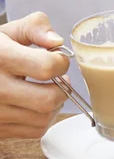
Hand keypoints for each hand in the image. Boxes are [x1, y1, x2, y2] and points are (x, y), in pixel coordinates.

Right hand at [0, 12, 69, 138]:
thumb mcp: (10, 31)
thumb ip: (36, 27)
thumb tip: (57, 41)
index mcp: (2, 58)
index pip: (46, 67)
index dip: (61, 62)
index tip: (59, 59)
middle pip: (48, 99)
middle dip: (63, 88)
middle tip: (60, 78)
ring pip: (44, 118)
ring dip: (56, 104)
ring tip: (49, 90)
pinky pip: (34, 131)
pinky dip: (44, 118)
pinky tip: (37, 104)